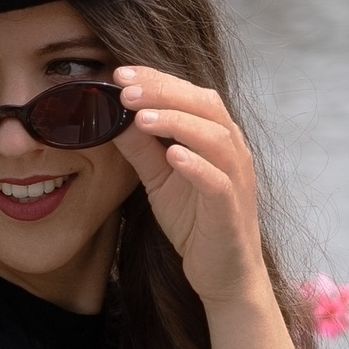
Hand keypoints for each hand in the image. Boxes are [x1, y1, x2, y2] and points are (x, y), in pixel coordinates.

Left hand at [113, 63, 265, 307]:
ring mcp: (236, 179)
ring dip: (177, 122)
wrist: (224, 274)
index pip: (191, 95)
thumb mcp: (159, 180)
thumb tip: (112, 117)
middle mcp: (232, 151)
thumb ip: (141, 148)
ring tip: (140, 117)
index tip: (120, 73)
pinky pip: (219, 182)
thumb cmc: (195, 222)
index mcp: (216, 137)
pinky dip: (197, 165)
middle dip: (164, 92)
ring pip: (216, 138)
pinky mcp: (232, 210)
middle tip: (125, 88)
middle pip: (206, 106)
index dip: (157, 79)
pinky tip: (173, 155)